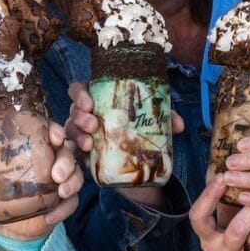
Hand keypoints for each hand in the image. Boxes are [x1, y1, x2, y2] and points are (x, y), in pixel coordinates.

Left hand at [0, 122, 82, 239]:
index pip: (49, 132)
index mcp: (33, 148)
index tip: (55, 137)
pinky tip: (49, 217)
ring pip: (76, 175)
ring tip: (61, 192)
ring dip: (72, 182)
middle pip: (67, 152)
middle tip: (56, 174)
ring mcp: (60, 181)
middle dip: (66, 161)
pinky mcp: (64, 201)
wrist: (8, 223)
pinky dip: (64, 210)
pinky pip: (72, 203)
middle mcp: (50, 160)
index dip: (55, 131)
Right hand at [64, 82, 184, 154]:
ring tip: (90, 144)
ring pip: (70, 129)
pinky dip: (77, 153)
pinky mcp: (82, 154)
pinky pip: (73, 151)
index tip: (90, 104)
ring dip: (78, 134)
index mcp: (99, 98)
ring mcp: (82, 133)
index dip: (79, 94)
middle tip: (94, 125)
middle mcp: (86, 114)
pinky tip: (86, 156)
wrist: (138, 161)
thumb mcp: (153, 122)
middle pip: (73, 109)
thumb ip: (165, 118)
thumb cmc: (140, 129)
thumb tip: (179, 125)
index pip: (79, 89)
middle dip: (79, 115)